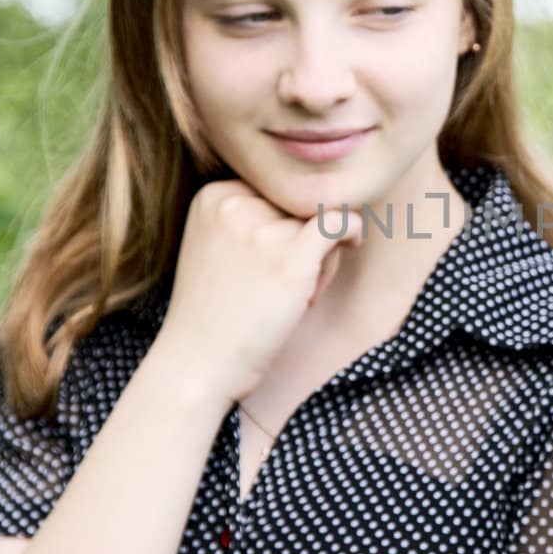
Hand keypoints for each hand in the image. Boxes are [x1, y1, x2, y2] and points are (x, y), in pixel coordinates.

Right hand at [153, 179, 358, 404]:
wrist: (198, 364)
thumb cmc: (216, 315)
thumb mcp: (220, 248)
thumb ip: (255, 217)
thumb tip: (320, 199)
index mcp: (212, 196)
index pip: (275, 189)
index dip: (283, 222)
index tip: (272, 259)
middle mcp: (234, 204)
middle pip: (298, 202)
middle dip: (303, 237)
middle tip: (283, 282)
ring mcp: (261, 229)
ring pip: (320, 217)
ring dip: (322, 253)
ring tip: (295, 291)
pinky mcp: (290, 257)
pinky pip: (339, 222)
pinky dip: (352, 231)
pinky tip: (353, 245)